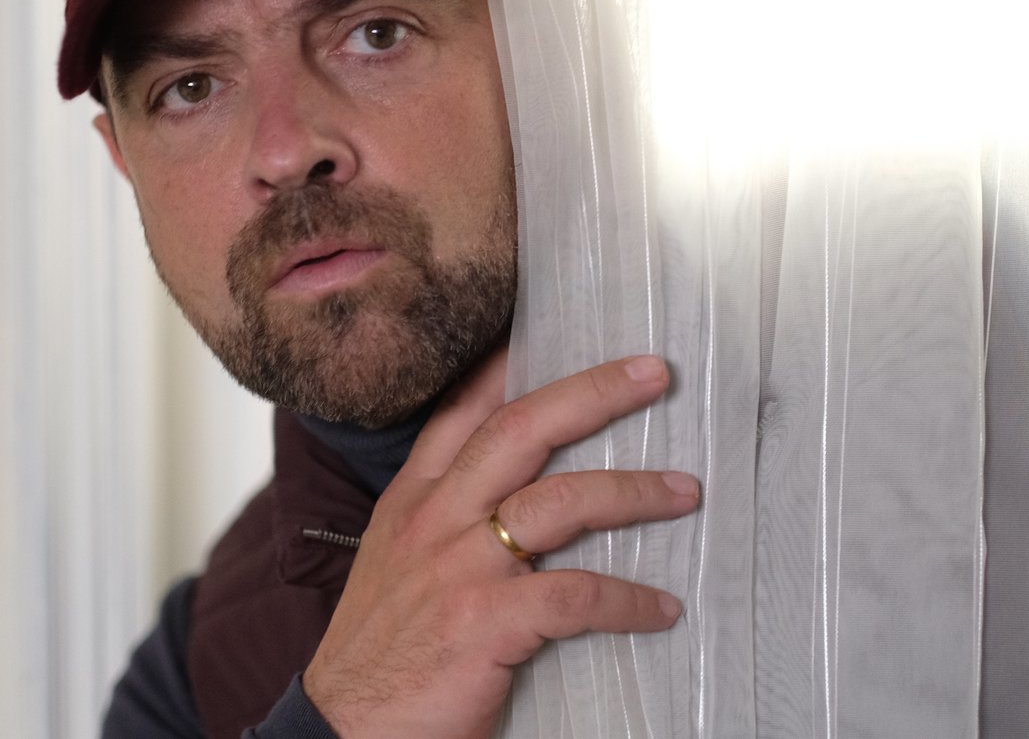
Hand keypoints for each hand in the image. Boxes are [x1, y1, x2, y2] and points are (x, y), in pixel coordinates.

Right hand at [302, 353, 698, 738]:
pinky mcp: (483, 624)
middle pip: (522, 430)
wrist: (342, 734)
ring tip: (685, 492)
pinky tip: (661, 609)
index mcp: (412, 501)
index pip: (464, 412)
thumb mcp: (396, 566)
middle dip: (594, 394)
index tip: (558, 329)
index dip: (512, 367)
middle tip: (653, 374)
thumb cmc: (380, 654)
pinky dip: (627, 600)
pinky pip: (576, 595)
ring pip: (561, 502)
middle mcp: (434, 520)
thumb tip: (514, 496)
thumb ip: (446, 522)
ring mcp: (458, 569)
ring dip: (633, 492)